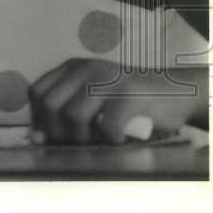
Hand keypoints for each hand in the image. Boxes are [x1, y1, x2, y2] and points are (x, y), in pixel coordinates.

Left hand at [28, 58, 206, 144]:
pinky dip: (110, 141)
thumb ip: (63, 113)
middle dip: (58, 133)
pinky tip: (119, 140)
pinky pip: (107, 126)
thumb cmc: (129, 103)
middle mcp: (85, 68)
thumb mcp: (91, 102)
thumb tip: (37, 138)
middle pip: (50, 105)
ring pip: (73, 116)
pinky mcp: (130, 94)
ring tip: (97, 142)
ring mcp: (108, 79)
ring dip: (82, 139)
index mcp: (71, 68)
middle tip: (77, 144)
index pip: (36, 92)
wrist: (176, 92)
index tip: (52, 136)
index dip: (38, 118)